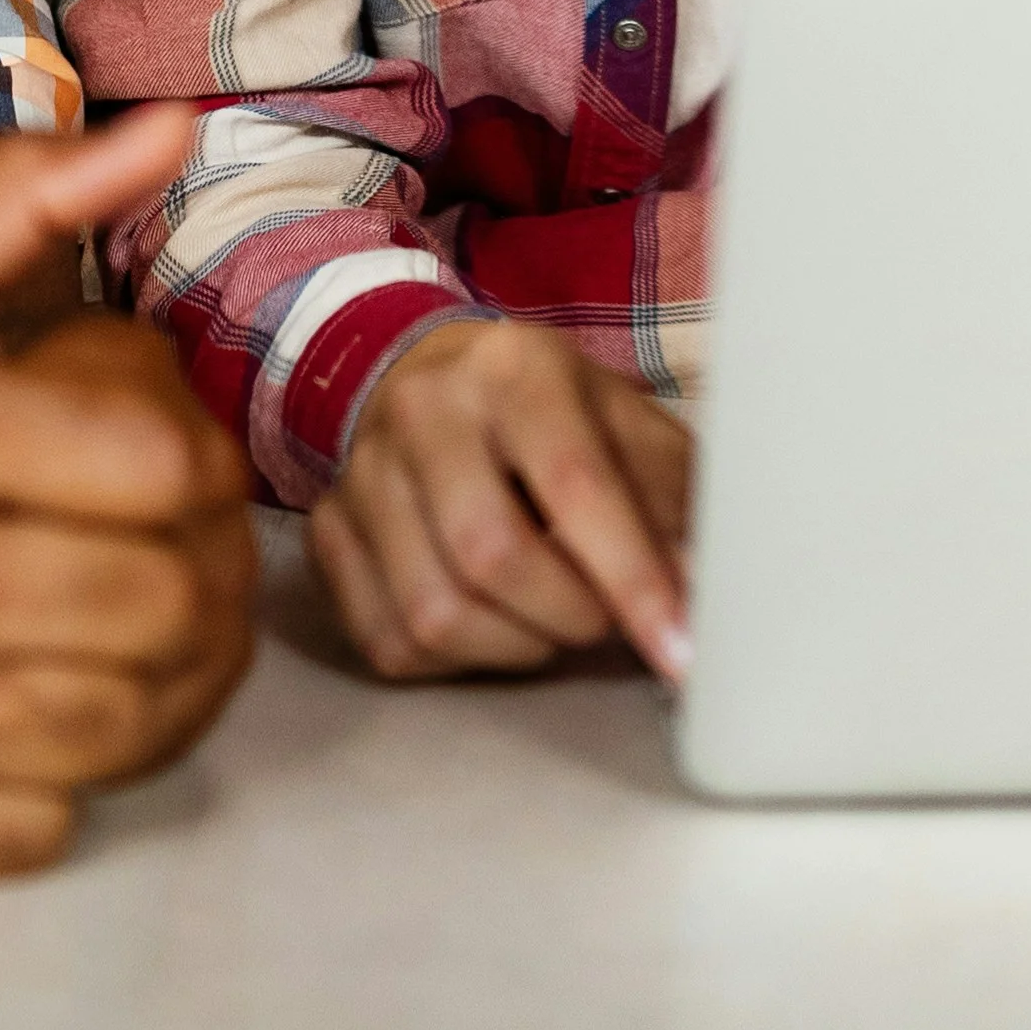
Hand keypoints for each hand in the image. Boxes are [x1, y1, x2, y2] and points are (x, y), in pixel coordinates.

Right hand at [0, 112, 261, 878]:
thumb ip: (24, 198)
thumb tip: (174, 128)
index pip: (167, 466)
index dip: (180, 462)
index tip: (138, 461)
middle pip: (168, 603)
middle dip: (180, 575)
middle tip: (142, 554)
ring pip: (128, 726)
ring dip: (139, 684)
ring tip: (93, 632)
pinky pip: (47, 821)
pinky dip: (48, 778)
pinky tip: (7, 712)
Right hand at [307, 316, 693, 684]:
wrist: (434, 378)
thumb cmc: (553, 413)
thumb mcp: (625, 424)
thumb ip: (669, 500)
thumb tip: (703, 594)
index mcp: (516, 370)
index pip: (575, 485)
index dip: (633, 578)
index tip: (679, 648)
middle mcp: (424, 410)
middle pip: (492, 557)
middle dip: (570, 616)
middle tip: (605, 619)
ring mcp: (361, 471)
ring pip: (435, 613)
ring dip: (516, 645)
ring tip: (552, 620)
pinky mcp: (327, 530)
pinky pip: (389, 641)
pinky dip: (457, 659)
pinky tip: (492, 623)